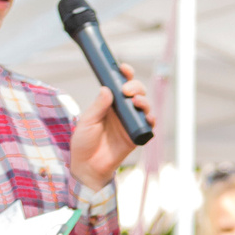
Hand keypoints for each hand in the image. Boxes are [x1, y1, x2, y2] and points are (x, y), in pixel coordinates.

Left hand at [68, 61, 153, 190]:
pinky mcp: (137, 136)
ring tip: (137, 102)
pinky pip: (148, 125)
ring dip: (144, 101)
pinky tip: (147, 117)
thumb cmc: (83, 142)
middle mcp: (122, 111)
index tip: (123, 68)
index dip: (124, 75)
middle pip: (136, 93)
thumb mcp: (87, 121)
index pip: (119, 85)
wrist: (87, 166)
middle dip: (136, 87)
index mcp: (109, 104)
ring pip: (145, 106)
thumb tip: (107, 89)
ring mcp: (130, 123)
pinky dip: (151, 119)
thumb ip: (98, 106)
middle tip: (127, 91)